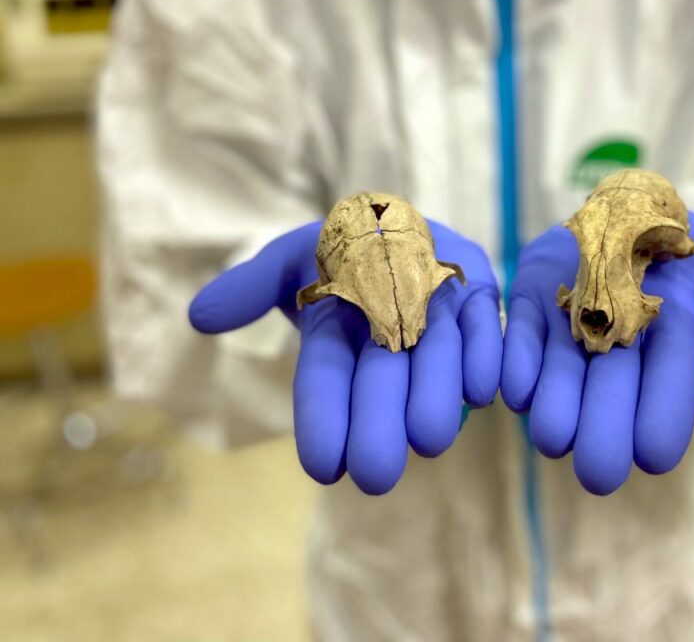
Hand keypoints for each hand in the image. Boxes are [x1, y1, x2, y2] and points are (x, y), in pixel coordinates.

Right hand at [188, 220, 501, 492]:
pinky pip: (488, 328)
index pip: (325, 377)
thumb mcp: (288, 259)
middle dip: (379, 424)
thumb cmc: (339, 247)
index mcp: (340, 330)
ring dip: (434, 397)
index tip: (323, 468)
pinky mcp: (480, 298)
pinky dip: (484, 356)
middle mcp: (391, 333)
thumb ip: (251, 287)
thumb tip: (199, 317)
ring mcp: (439, 317)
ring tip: (432, 439)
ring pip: (437, 359)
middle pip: (382, 379)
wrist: (403, 225)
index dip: (323, 419)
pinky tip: (481, 389)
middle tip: (378, 475)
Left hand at [500, 213, 693, 494]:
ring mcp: (571, 327)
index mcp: (670, 337)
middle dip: (606, 427)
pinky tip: (514, 388)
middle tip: (599, 474)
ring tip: (553, 440)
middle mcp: (620, 344)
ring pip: (564, 372)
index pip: (671, 377)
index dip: (664, 412)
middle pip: (613, 386)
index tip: (656, 456)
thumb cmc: (683, 244)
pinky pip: (522, 336)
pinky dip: (518, 362)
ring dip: (558, 405)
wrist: (621, 212)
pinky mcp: (531, 304)